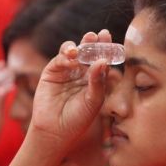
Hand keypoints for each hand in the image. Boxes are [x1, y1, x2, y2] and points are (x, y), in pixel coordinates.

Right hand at [27, 30, 110, 150]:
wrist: (55, 130)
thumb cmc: (78, 119)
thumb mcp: (93, 101)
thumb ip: (98, 82)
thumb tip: (102, 61)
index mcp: (95, 79)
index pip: (102, 61)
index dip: (107, 50)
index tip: (112, 41)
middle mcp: (81, 73)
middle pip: (89, 53)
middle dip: (94, 43)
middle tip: (99, 36)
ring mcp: (66, 71)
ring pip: (74, 52)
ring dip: (80, 46)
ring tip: (85, 46)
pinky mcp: (52, 71)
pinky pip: (60, 59)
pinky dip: (65, 55)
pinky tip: (72, 56)